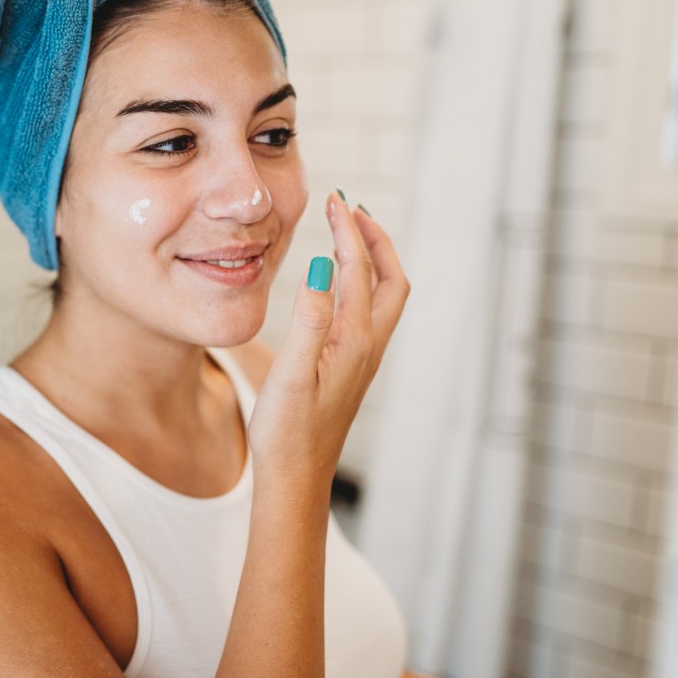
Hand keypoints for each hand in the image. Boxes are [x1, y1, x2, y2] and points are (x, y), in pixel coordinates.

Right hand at [247, 192, 409, 486]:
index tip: (334, 200)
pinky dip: (361, 284)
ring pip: (383, 297)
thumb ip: (311, 319)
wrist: (295, 477)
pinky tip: (339, 285)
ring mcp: (363, 359)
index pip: (357, 270)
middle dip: (375, 239)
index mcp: (354, 341)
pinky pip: (368, 313)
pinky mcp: (351, 369)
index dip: (348, 231)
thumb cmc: (287, 431)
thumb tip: (326, 268)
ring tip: (349, 234)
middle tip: (351, 209)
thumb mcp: (292, 373)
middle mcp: (367, 347)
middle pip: (390, 279)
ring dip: (372, 260)